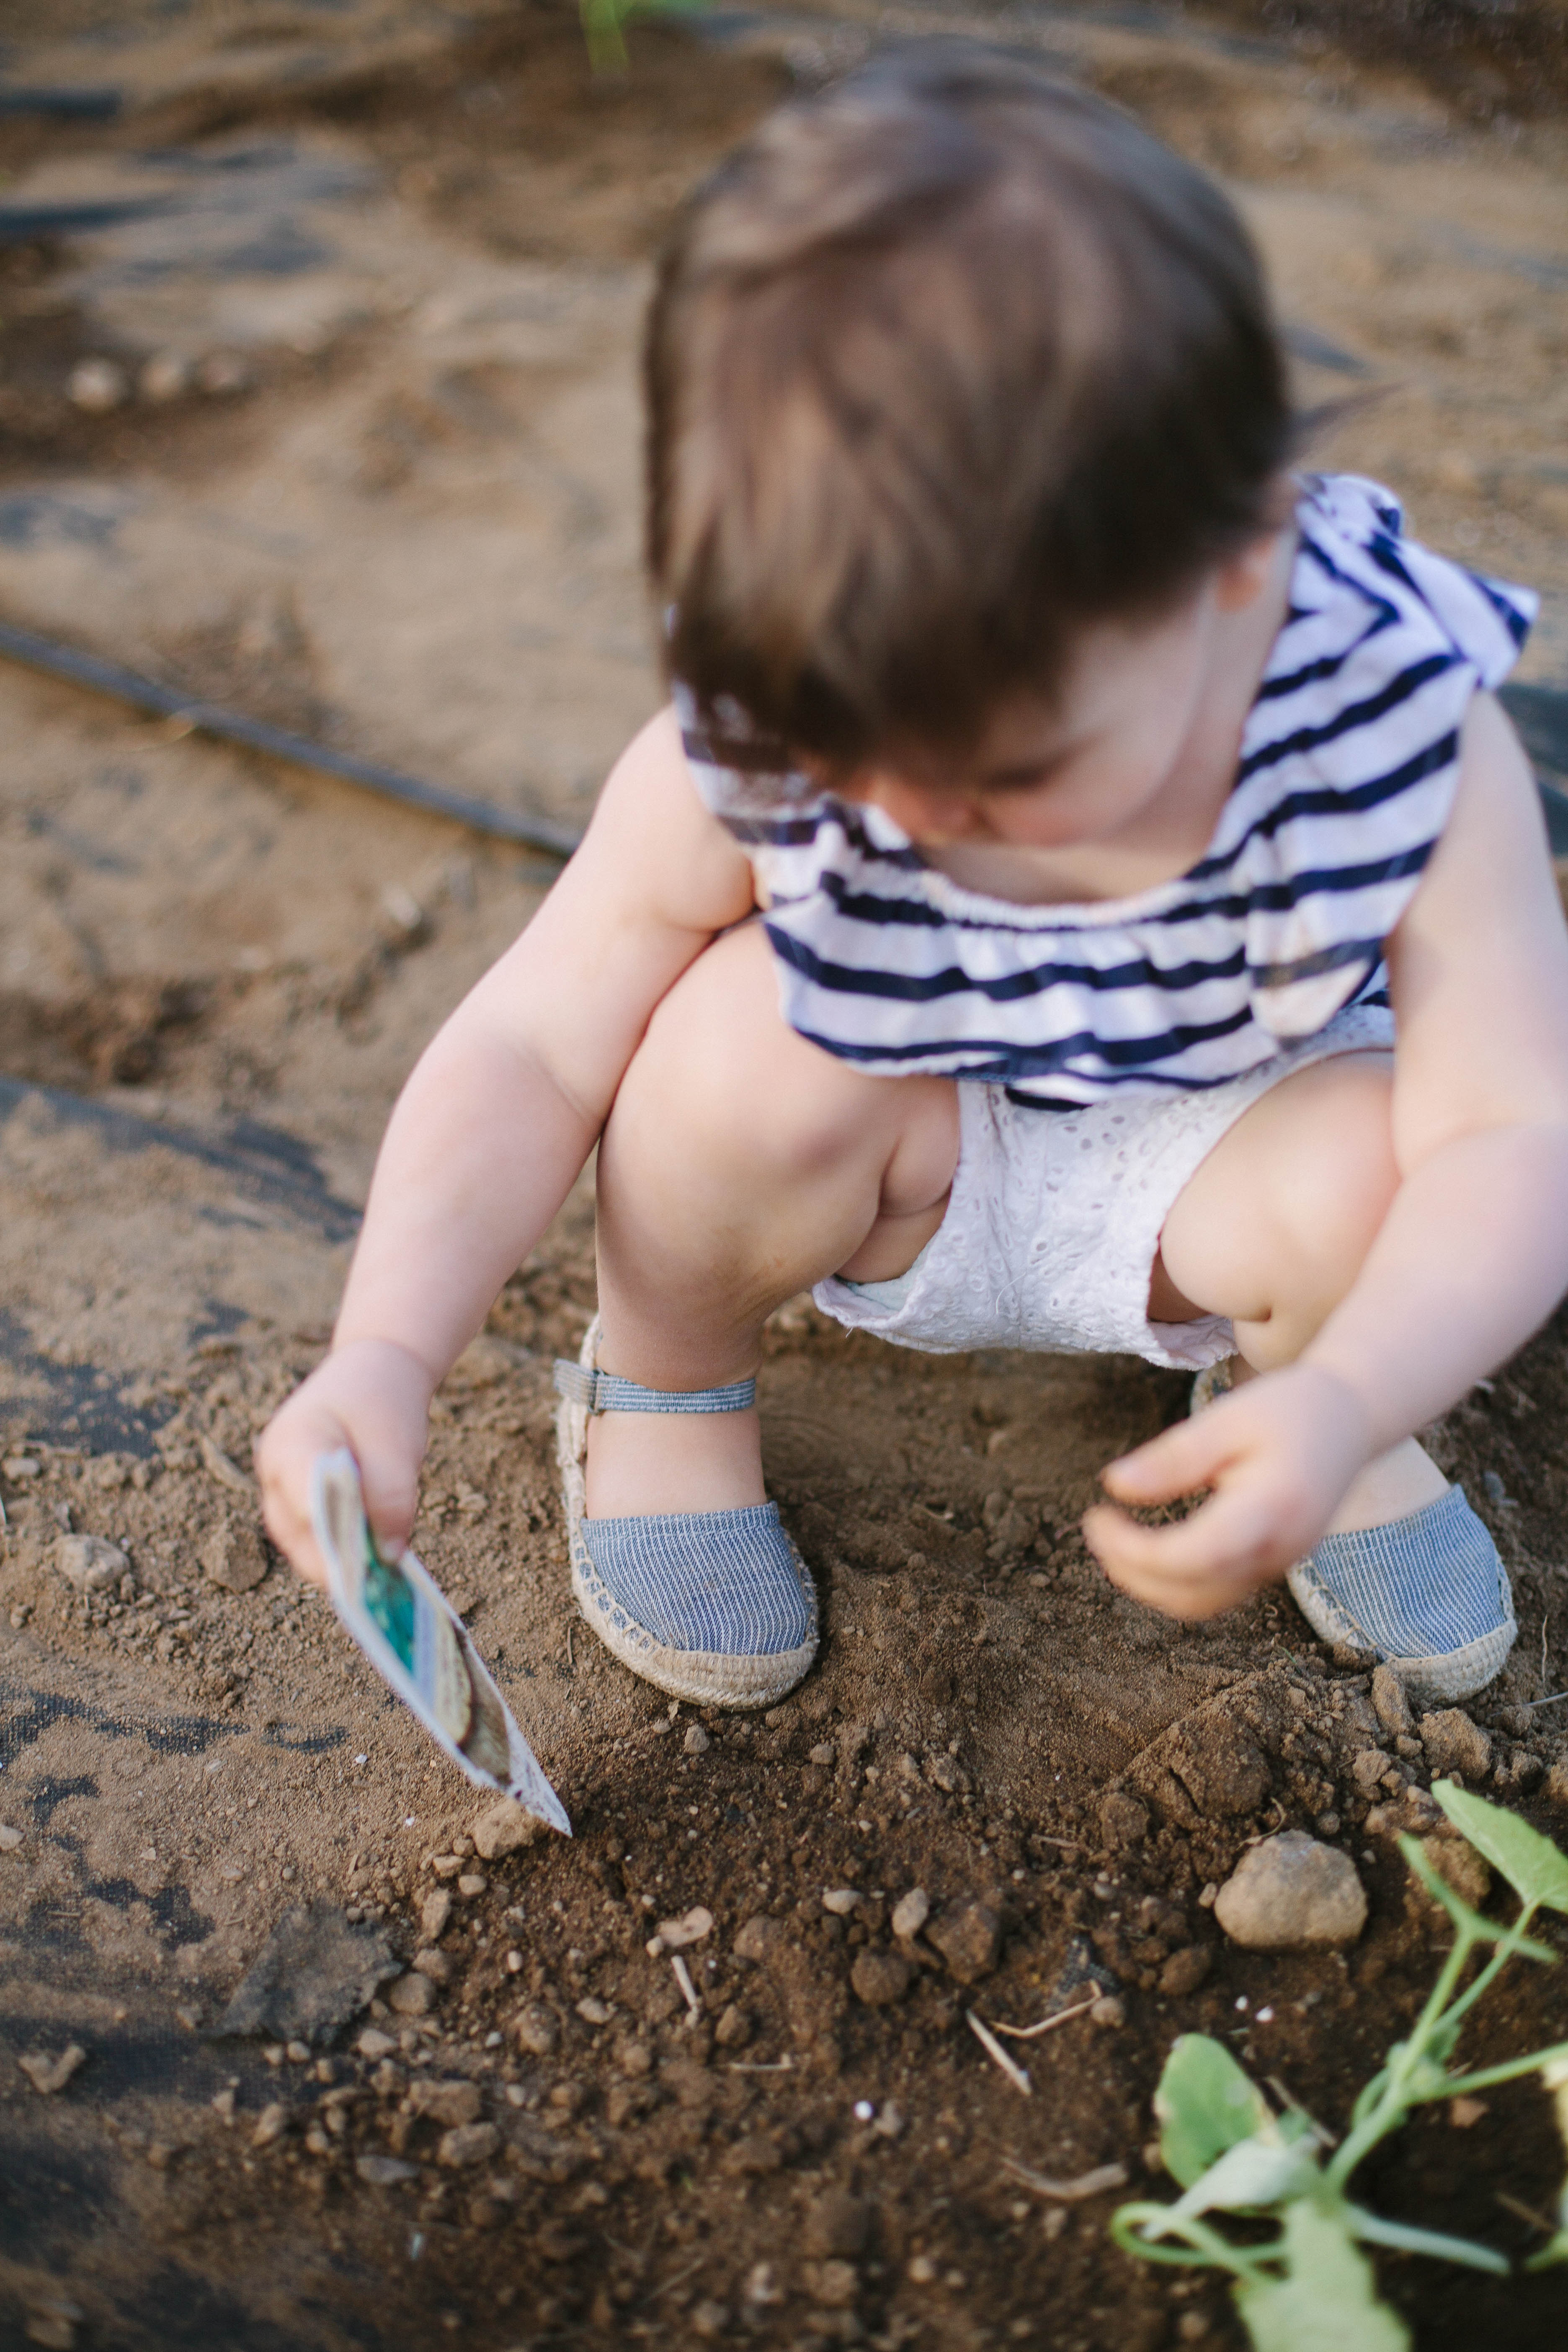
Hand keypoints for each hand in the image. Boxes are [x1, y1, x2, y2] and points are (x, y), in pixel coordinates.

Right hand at [255, 1338, 434, 1589]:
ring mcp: (278, 1489)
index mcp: (292, 1443)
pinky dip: (345, 1550)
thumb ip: (392, 1500)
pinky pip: (315, 1539)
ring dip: (344, 1560)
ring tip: (385, 1569)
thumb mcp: (398, 1446)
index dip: (336, 1542)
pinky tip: (376, 1553)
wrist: (372, 1372)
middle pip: (299, 1537)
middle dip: (341, 1563)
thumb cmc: (383, 1403)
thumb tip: (388, 1557)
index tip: (369, 1567)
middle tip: (384, 1580)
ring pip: (306, 1545)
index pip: (307, 1504)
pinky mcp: (293, 1504)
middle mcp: (273, 1472)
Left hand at [1082, 1363, 1371, 1618]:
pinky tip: (1145, 1548)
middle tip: (1094, 1526)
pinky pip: (1217, 1593)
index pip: (1191, 1557)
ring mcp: (1280, 1564)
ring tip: (1111, 1540)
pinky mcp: (1273, 1565)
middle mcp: (1280, 1550)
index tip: (1096, 1516)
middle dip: (1132, 1571)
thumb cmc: (1289, 1408)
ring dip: (1148, 1584)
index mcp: (1271, 1509)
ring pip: (1202, 1604)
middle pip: (1192, 1593)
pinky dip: (1174, 1582)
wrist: (1351, 1419)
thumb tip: (1115, 1485)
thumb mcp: (1228, 1417)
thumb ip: (1174, 1457)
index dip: (1134, 1550)